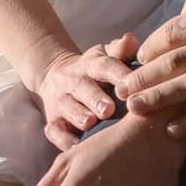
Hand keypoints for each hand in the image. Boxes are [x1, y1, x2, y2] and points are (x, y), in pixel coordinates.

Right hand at [34, 32, 139, 149]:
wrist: (56, 77)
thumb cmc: (94, 70)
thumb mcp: (106, 55)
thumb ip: (121, 50)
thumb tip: (132, 39)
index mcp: (91, 64)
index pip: (105, 65)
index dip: (117, 72)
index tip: (130, 82)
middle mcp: (74, 81)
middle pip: (83, 87)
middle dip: (95, 98)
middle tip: (108, 109)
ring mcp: (61, 101)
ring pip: (67, 107)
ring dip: (78, 115)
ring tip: (90, 123)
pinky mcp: (53, 121)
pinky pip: (54, 131)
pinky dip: (62, 139)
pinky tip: (74, 147)